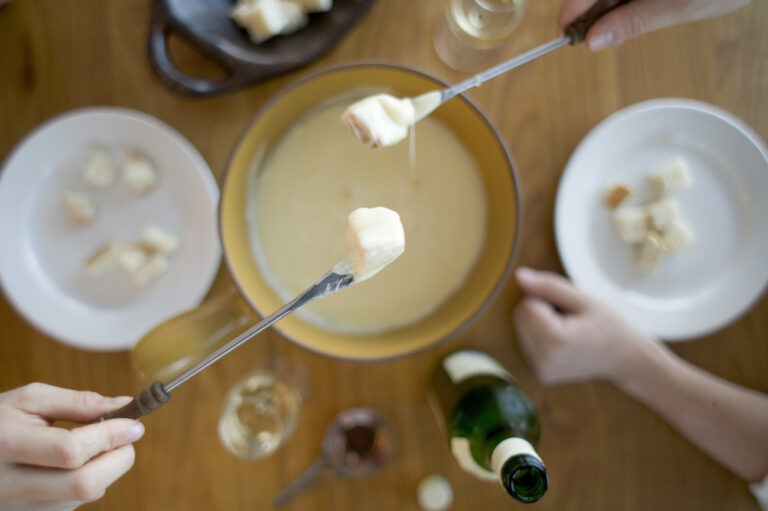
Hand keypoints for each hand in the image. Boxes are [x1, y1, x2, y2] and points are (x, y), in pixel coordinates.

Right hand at [0, 383, 143, 510]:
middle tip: (128, 435)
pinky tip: (76, 464)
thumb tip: (124, 405)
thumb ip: (78, 402)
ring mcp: (18, 508)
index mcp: (6, 444)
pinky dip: (90, 481)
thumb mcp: (28, 400)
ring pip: (84, 497)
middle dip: (119, 458)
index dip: (110, 436)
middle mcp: (9, 485)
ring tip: (95, 444)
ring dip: (106, 469)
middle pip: (83, 485)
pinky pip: (74, 505)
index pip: (70, 450)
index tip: (135, 423)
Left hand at [513, 267, 658, 384]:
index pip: (526, 304)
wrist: (626, 359)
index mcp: (553, 341)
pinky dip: (541, 337)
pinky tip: (563, 342)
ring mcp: (542, 371)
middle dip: (540, 311)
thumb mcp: (584, 299)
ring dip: (539, 324)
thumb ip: (548, 286)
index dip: (547, 300)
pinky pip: (527, 344)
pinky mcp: (542, 375)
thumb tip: (518, 276)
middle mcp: (543, 360)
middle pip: (520, 318)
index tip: (570, 310)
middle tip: (570, 320)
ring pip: (521, 330)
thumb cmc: (608, 326)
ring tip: (569, 331)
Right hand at [559, 0, 750, 50]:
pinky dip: (621, 4)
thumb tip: (594, 42)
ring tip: (614, 31)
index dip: (572, 11)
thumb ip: (632, 22)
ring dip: (606, 11)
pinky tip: (628, 16)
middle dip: (591, 14)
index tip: (564, 36)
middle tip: (593, 40)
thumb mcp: (675, 6)